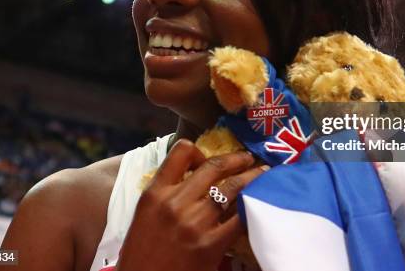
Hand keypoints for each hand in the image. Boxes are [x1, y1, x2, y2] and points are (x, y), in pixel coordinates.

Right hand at [116, 139, 264, 270]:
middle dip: (237, 159)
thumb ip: (167, 192)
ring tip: (262, 175)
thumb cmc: (142, 253)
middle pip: (214, 166)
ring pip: (233, 187)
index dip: (199, 151)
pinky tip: (257, 205)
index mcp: (155, 193)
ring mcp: (195, 222)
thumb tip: (196, 176)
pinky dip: (251, 208)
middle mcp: (176, 202)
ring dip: (252, 177)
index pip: (181, 152)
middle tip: (248, 158)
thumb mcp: (146, 214)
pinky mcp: (212, 244)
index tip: (208, 159)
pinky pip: (239, 218)